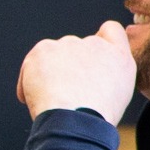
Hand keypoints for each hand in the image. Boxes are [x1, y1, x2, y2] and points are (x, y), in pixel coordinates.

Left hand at [18, 20, 136, 121]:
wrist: (76, 120)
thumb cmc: (98, 117)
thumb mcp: (120, 94)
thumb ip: (111, 72)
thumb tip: (95, 71)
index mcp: (119, 57)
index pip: (111, 30)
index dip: (100, 41)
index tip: (90, 61)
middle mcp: (95, 44)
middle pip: (77, 47)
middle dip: (70, 65)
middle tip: (68, 92)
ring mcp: (69, 44)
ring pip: (54, 55)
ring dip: (50, 72)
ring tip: (52, 99)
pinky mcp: (44, 49)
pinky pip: (33, 62)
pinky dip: (29, 80)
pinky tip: (35, 99)